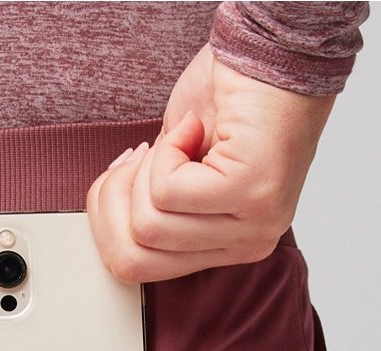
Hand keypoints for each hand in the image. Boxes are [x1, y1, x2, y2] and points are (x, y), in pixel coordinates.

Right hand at [86, 43, 335, 283]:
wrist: (272, 51)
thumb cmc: (231, 100)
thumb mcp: (177, 167)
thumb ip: (152, 208)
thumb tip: (108, 219)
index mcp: (228, 248)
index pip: (138, 269)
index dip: (111, 218)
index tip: (127, 173)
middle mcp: (247, 245)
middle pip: (135, 256)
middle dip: (118, 197)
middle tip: (142, 155)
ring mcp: (252, 223)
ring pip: (149, 224)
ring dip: (149, 167)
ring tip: (181, 137)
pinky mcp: (250, 192)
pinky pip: (169, 191)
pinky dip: (168, 148)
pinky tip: (194, 127)